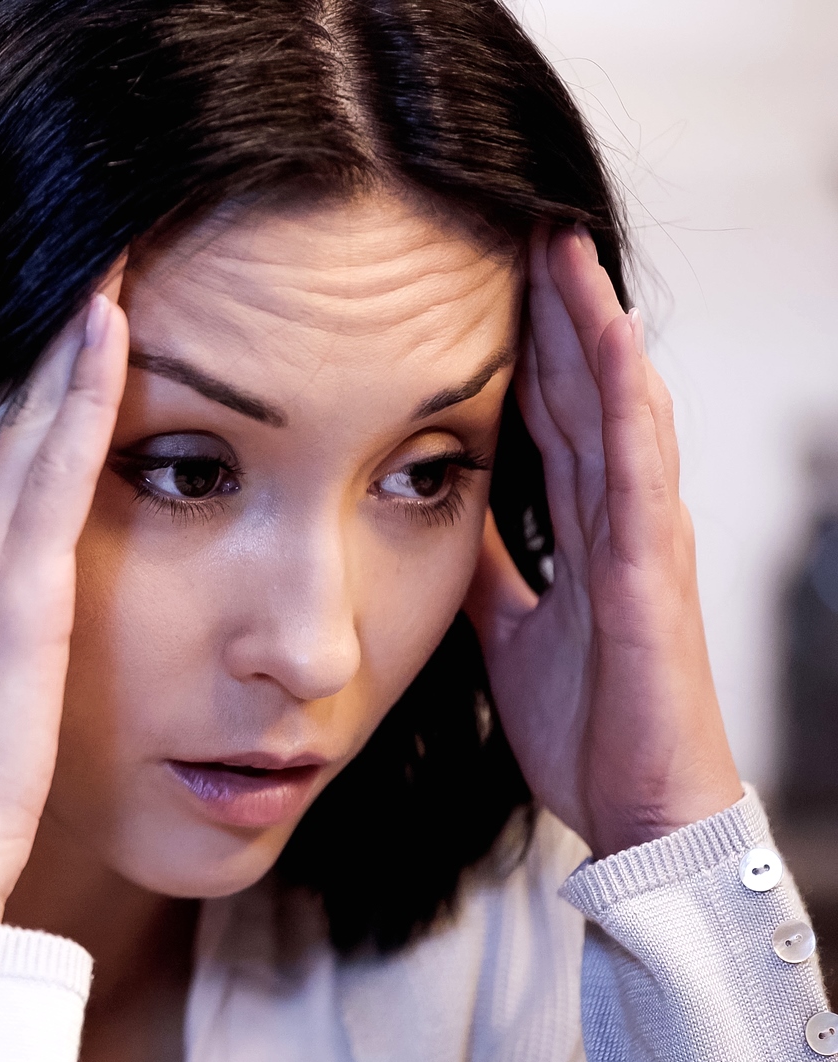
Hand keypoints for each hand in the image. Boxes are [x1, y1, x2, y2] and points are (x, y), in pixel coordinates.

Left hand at [465, 224, 741, 857]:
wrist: (636, 808)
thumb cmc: (586, 722)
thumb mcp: (508, 628)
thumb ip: (486, 567)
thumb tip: (438, 513)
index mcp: (584, 529)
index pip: (553, 414)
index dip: (524, 346)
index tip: (482, 279)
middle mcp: (620, 517)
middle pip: (585, 389)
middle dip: (555, 309)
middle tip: (520, 224)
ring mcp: (643, 537)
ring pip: (618, 406)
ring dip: (591, 326)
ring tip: (561, 249)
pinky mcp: (651, 570)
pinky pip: (639, 467)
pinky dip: (627, 400)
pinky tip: (611, 340)